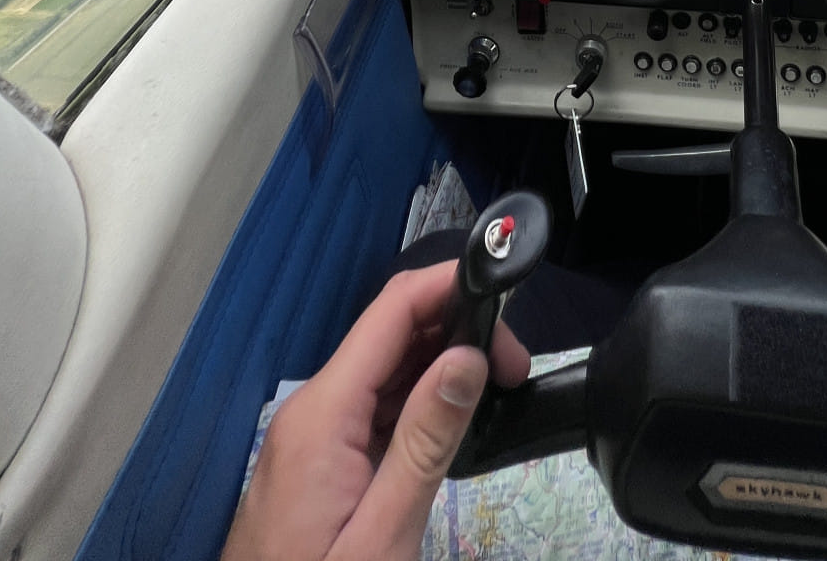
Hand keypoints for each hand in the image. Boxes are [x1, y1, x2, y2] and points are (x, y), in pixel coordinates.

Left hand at [222, 261, 529, 560]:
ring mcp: (311, 435)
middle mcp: (312, 408)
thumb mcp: (382, 535)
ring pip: (384, 369)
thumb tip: (467, 357)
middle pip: (390, 333)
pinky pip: (373, 408)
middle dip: (457, 332)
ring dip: (442, 366)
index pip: (392, 310)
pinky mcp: (318, 462)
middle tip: (514, 373)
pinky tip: (451, 422)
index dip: (453, 291)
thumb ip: (426, 444)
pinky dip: (417, 402)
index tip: (510, 321)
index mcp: (323, 412)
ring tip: (495, 392)